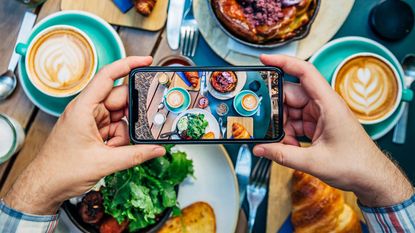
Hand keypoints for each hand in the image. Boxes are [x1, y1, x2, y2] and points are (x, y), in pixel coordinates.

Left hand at [4, 56, 165, 214]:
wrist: (46, 186)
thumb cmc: (60, 170)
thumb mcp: (103, 163)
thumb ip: (135, 155)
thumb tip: (157, 149)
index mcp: (84, 108)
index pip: (108, 76)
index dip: (128, 65)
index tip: (146, 60)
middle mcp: (88, 110)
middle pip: (120, 100)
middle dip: (133, 113)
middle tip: (146, 123)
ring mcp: (92, 121)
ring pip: (121, 117)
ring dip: (125, 132)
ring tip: (119, 148)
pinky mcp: (95, 132)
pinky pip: (116, 129)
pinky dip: (120, 140)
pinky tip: (115, 151)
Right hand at [253, 55, 412, 206]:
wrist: (371, 177)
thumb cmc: (355, 164)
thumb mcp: (314, 162)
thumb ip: (283, 155)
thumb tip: (260, 149)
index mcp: (328, 103)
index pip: (304, 72)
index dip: (283, 62)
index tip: (265, 58)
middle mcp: (323, 105)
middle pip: (291, 94)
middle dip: (274, 107)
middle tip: (259, 118)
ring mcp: (320, 115)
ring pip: (291, 111)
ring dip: (281, 125)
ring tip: (275, 140)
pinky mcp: (317, 125)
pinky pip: (295, 123)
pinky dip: (287, 133)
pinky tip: (286, 146)